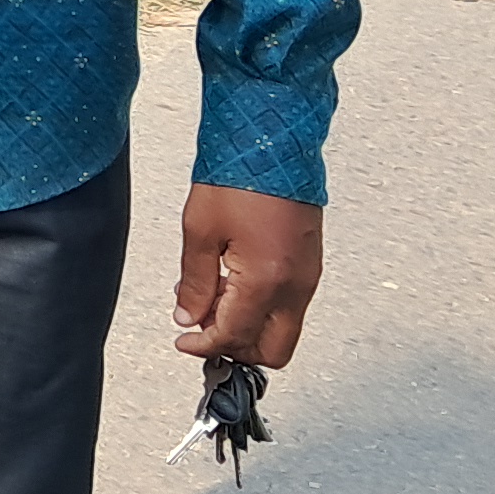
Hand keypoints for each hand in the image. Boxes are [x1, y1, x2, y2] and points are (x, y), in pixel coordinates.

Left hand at [173, 185, 324, 366]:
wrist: (273, 142)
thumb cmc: (238, 177)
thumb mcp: (200, 230)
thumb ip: (194, 283)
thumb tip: (188, 317)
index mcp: (266, 281)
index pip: (235, 337)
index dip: (204, 346)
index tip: (184, 341)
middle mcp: (295, 287)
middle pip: (273, 351)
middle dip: (236, 349)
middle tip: (203, 330)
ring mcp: (308, 277)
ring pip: (283, 330)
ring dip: (248, 327)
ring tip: (211, 297)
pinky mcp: (310, 265)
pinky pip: (290, 306)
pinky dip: (262, 308)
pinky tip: (231, 283)